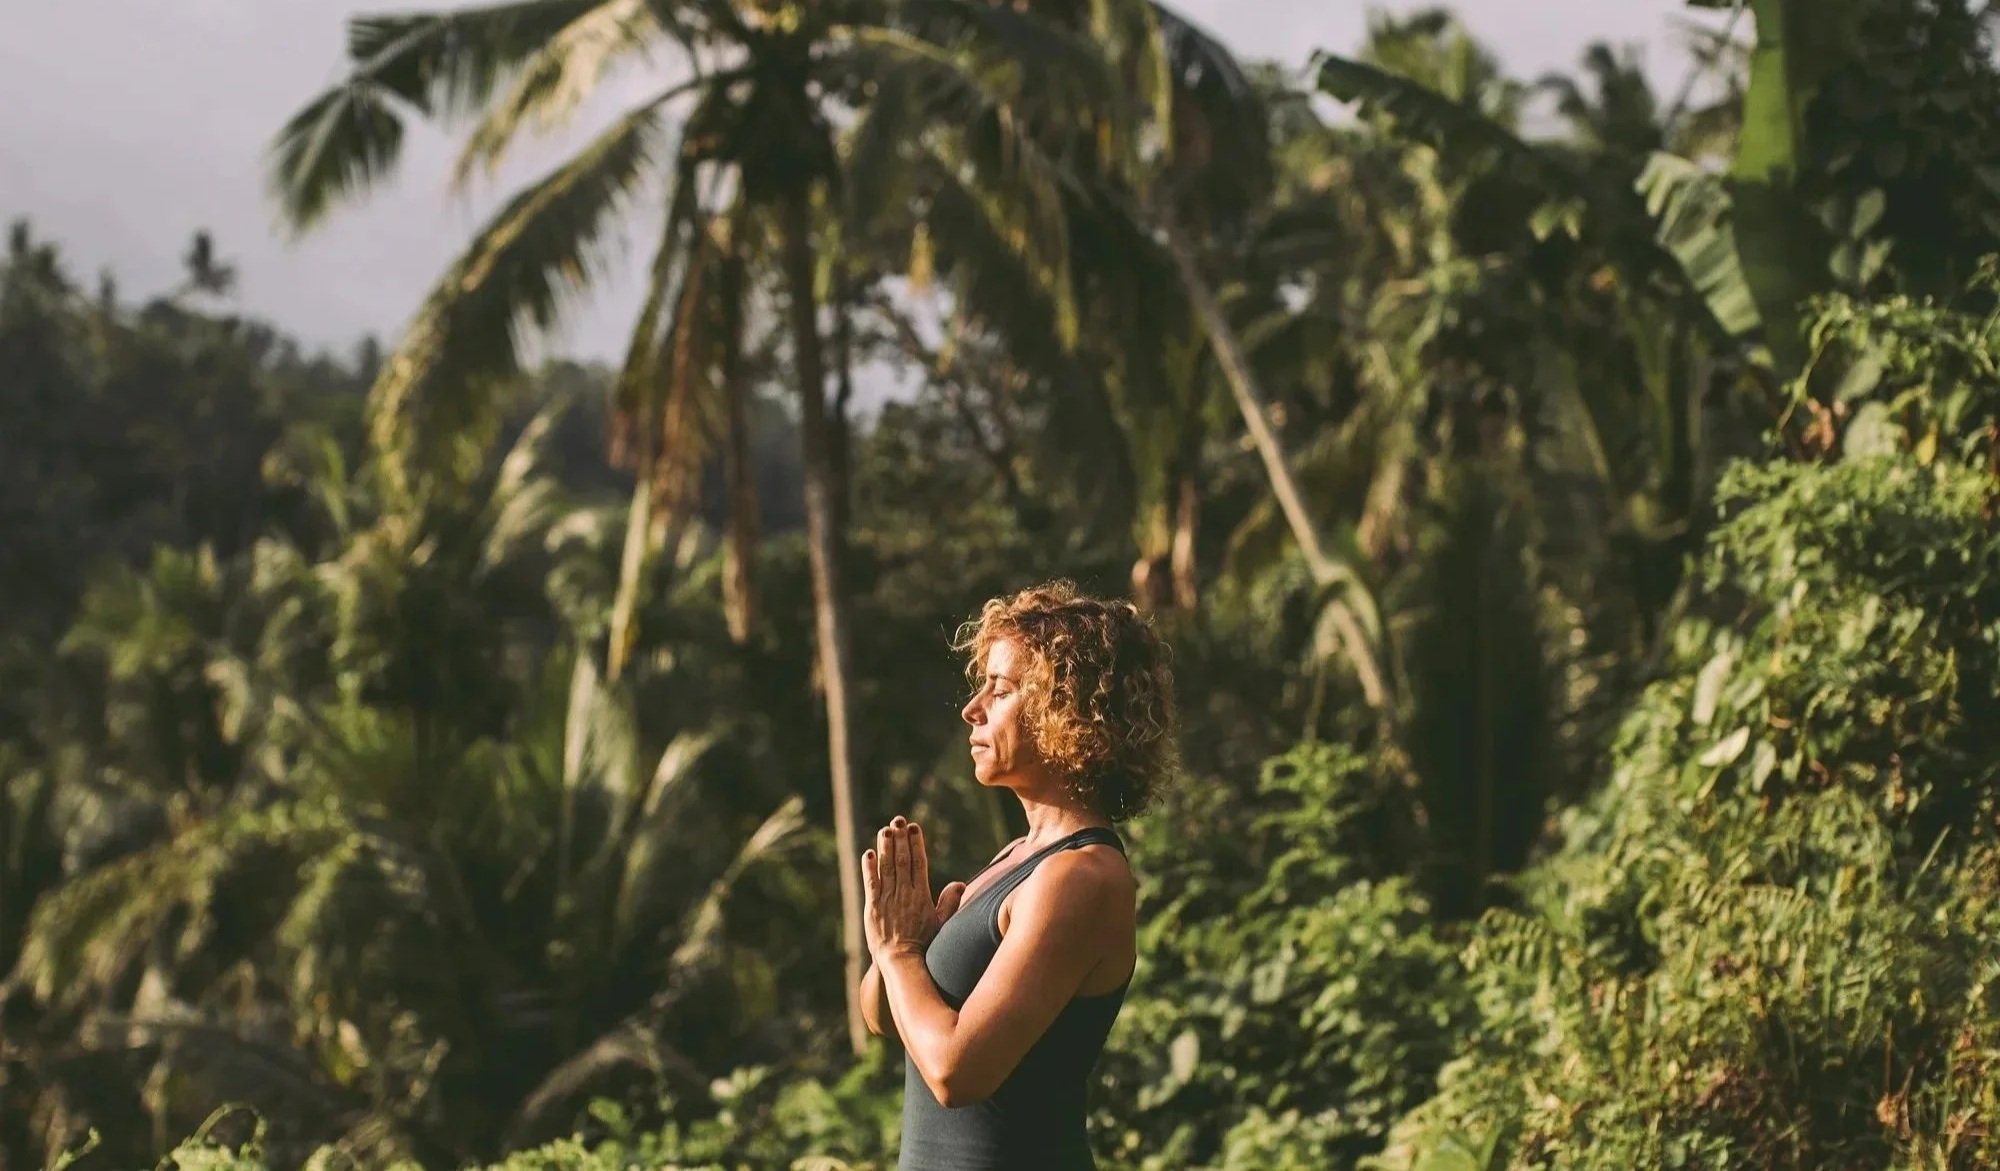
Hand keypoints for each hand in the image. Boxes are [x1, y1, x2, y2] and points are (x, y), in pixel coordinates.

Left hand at [863, 816, 966, 959]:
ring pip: (887, 868)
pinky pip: (871, 884)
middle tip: (898, 820)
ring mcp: (888, 899)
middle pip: (903, 860)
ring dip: (885, 847)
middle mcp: (905, 893)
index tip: (913, 827)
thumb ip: (949, 902)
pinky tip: (868, 853)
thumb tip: (960, 884)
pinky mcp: (873, 907)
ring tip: (885, 829)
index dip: (916, 843)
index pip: (919, 862)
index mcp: (921, 895)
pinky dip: (869, 868)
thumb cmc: (923, 943)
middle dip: (900, 838)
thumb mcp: (941, 922)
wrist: (902, 961)